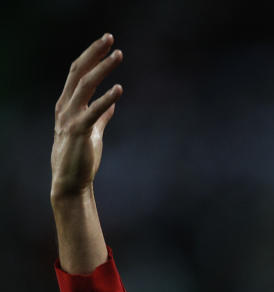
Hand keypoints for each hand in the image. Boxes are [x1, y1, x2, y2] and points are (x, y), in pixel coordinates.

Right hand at [51, 34, 123, 202]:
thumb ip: (101, 117)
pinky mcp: (78, 132)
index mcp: (67, 105)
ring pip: (84, 86)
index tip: (107, 43)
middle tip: (110, 37)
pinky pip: (92, 112)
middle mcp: (65, 107)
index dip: (91, 56)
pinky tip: (119, 89)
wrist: (71, 182)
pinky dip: (106, 99)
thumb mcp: (93, 132)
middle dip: (94, 53)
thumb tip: (113, 105)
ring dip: (102, 68)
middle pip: (78, 72)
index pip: (77, 73)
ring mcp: (69, 118)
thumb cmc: (81, 158)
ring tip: (118, 55)